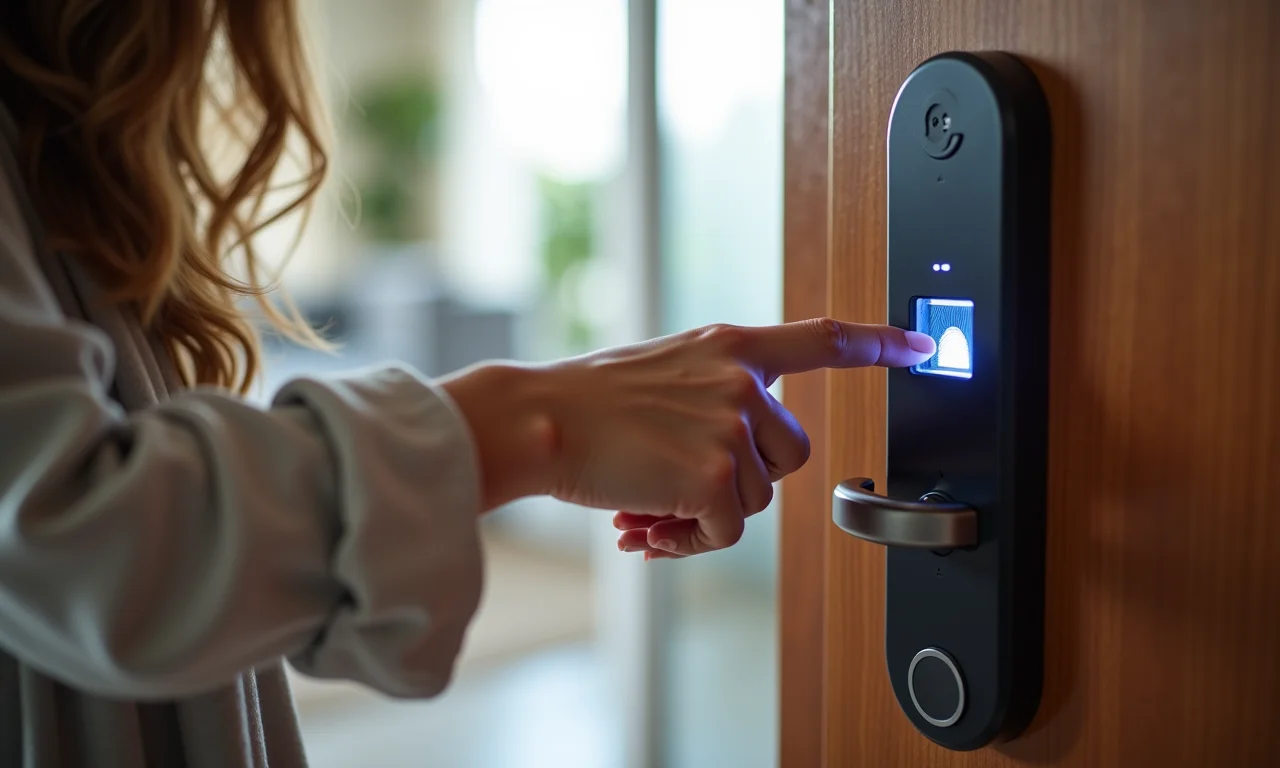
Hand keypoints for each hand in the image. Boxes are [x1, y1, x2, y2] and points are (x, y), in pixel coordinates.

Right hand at [440, 319, 935, 557]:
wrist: (539, 420)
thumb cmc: (588, 402)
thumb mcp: (665, 371)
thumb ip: (715, 395)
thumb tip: (740, 460)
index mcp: (730, 347)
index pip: (820, 338)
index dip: (877, 342)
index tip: (922, 346)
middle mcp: (742, 381)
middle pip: (790, 454)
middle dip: (744, 478)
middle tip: (681, 485)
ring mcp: (732, 426)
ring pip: (755, 500)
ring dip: (704, 512)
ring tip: (647, 501)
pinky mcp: (715, 476)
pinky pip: (724, 532)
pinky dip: (686, 540)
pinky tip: (645, 524)